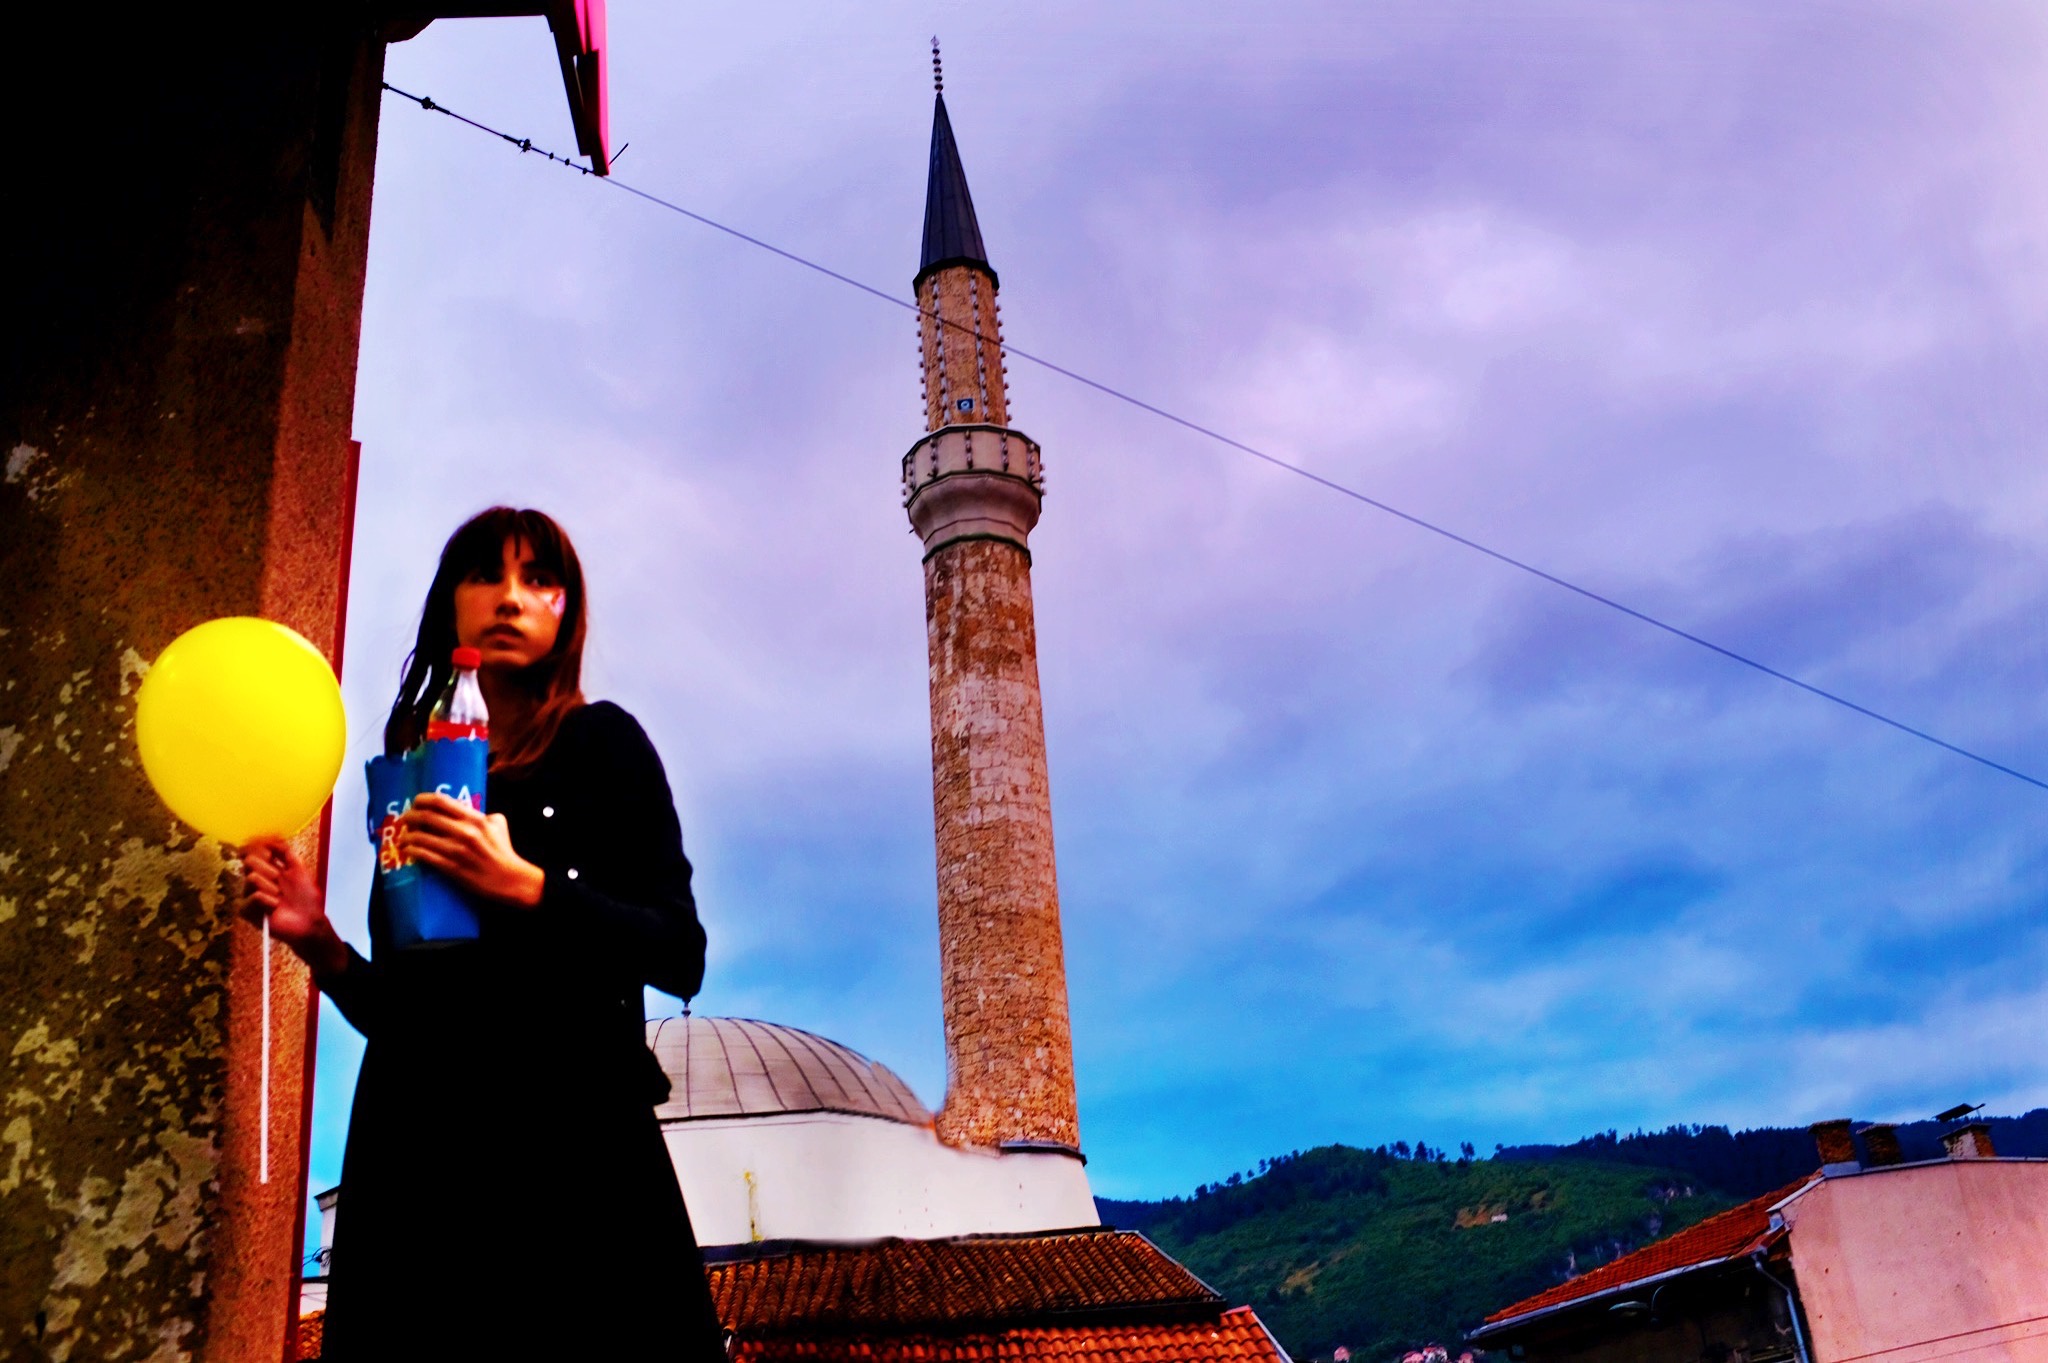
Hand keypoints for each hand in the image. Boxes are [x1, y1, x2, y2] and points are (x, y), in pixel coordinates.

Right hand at [238, 839, 348, 977]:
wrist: (310, 922)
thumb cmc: (307, 898)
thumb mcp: (300, 869)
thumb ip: (285, 852)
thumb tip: (270, 838)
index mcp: (267, 869)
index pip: (252, 851)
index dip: (257, 849)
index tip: (270, 855)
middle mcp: (256, 880)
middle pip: (249, 861)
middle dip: (269, 869)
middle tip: (280, 881)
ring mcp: (250, 895)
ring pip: (252, 878)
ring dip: (271, 886)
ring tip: (281, 897)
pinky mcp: (248, 911)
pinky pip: (253, 896)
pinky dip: (268, 900)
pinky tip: (275, 907)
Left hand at [400, 793, 545, 908]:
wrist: (509, 879)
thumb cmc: (504, 851)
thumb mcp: (498, 824)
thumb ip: (483, 814)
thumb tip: (467, 810)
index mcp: (474, 818)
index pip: (441, 801)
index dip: (422, 799)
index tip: (415, 802)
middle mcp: (464, 831)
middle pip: (426, 817)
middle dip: (410, 817)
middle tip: (405, 820)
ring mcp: (456, 850)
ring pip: (421, 838)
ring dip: (407, 836)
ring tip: (403, 838)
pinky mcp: (451, 867)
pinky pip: (424, 856)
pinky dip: (412, 851)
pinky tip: (408, 850)